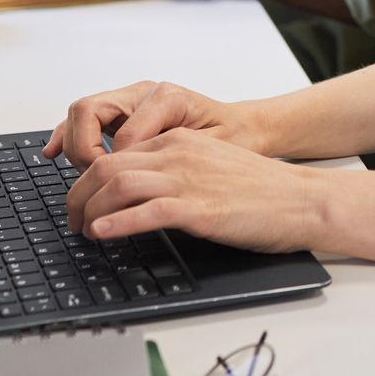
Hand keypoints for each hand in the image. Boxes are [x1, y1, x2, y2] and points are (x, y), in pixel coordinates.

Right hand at [42, 79, 268, 167]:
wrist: (247, 128)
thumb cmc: (235, 138)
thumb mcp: (216, 151)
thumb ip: (179, 156)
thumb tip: (139, 172)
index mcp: (167, 97)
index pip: (122, 131)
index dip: (116, 164)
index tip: (120, 190)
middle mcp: (144, 93)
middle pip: (89, 110)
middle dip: (83, 150)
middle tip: (94, 181)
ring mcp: (130, 101)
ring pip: (82, 113)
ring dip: (74, 145)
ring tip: (82, 177)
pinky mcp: (123, 113)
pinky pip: (85, 120)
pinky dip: (67, 136)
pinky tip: (52, 154)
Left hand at [65, 129, 317, 252]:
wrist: (302, 200)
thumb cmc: (263, 191)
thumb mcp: (212, 167)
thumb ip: (177, 173)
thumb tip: (140, 199)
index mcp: (180, 141)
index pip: (116, 153)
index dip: (88, 179)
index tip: (81, 201)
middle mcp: (179, 153)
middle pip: (107, 166)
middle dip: (78, 195)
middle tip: (72, 220)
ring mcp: (189, 179)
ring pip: (118, 184)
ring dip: (90, 210)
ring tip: (82, 231)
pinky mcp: (200, 207)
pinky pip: (146, 211)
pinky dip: (118, 223)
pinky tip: (103, 234)